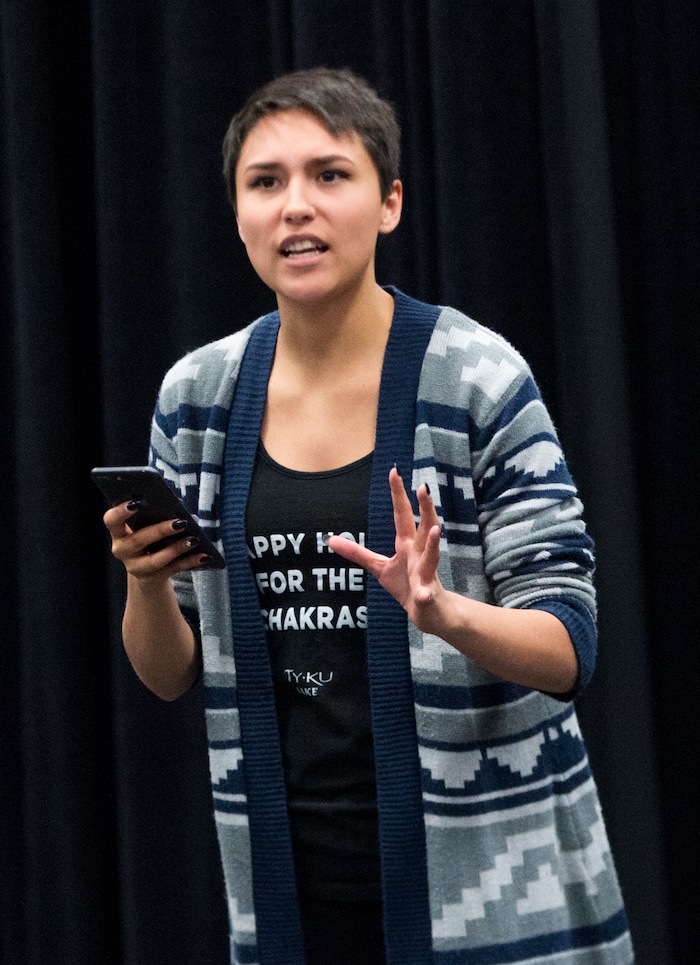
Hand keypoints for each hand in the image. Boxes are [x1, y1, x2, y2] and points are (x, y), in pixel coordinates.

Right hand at [103, 501, 210, 581]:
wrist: (148, 570)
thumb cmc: (150, 538)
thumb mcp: (148, 526)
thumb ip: (159, 516)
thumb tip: (187, 515)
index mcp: (118, 531)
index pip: (111, 520)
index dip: (120, 512)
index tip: (136, 502)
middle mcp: (122, 550)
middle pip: (138, 540)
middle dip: (160, 531)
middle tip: (180, 522)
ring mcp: (135, 567)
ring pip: (155, 559)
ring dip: (177, 549)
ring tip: (194, 539)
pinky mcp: (151, 578)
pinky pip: (172, 570)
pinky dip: (189, 562)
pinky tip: (203, 556)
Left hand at [328, 467, 443, 631]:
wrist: (430, 612)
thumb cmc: (406, 585)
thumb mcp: (378, 567)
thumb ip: (358, 553)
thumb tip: (330, 540)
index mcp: (407, 545)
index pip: (402, 515)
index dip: (398, 494)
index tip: (394, 471)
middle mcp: (419, 554)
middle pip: (423, 526)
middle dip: (425, 508)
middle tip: (424, 487)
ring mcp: (425, 574)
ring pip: (431, 556)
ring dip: (432, 543)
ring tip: (434, 530)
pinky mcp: (427, 595)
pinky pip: (426, 594)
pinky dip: (424, 593)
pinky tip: (423, 594)